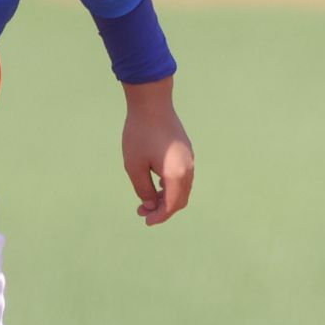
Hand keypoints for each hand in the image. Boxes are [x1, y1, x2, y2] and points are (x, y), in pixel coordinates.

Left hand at [120, 83, 195, 226]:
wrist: (152, 103)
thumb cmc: (139, 134)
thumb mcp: (134, 166)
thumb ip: (143, 189)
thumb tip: (150, 205)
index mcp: (176, 174)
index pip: (171, 205)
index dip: (159, 217)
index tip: (145, 221)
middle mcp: (188, 168)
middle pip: (180, 199)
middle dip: (163, 209)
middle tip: (143, 212)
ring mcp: (189, 158)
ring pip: (183, 188)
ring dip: (167, 197)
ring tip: (147, 199)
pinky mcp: (186, 151)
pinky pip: (183, 176)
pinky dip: (172, 186)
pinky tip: (156, 184)